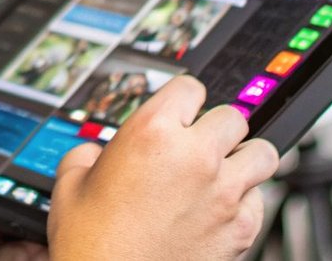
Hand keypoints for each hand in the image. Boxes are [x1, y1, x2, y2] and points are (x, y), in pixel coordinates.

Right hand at [47, 75, 278, 259]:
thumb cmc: (92, 244)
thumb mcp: (69, 184)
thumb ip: (87, 154)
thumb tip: (94, 153)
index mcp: (152, 132)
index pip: (190, 87)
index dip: (182, 99)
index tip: (180, 111)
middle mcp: (195, 156)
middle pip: (232, 116)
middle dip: (215, 128)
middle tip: (199, 144)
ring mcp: (224, 193)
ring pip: (262, 153)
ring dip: (243, 158)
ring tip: (225, 169)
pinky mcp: (241, 228)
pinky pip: (261, 199)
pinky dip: (245, 201)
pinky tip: (221, 208)